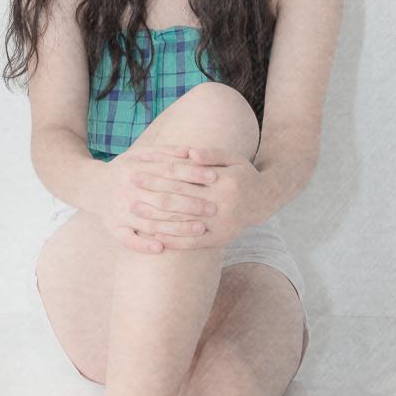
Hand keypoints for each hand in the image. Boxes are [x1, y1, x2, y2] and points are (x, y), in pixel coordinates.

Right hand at [95, 145, 219, 254]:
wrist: (89, 186)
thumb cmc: (123, 169)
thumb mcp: (140, 154)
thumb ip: (165, 152)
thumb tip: (192, 151)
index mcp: (135, 169)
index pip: (169, 171)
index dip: (193, 173)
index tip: (214, 177)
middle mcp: (127, 190)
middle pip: (164, 198)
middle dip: (190, 204)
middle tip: (214, 208)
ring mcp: (120, 211)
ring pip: (151, 222)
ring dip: (176, 227)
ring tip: (200, 228)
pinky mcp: (113, 227)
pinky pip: (128, 240)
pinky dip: (143, 245)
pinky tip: (161, 248)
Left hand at [131, 146, 274, 250]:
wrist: (265, 201)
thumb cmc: (244, 175)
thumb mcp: (232, 158)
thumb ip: (210, 154)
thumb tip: (187, 152)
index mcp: (223, 182)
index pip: (184, 176)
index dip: (158, 173)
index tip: (137, 170)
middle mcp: (222, 204)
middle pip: (179, 198)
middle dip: (151, 193)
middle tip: (129, 188)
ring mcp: (221, 224)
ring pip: (183, 222)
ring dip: (157, 218)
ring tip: (135, 212)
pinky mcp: (220, 239)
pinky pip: (193, 242)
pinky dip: (173, 240)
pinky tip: (155, 237)